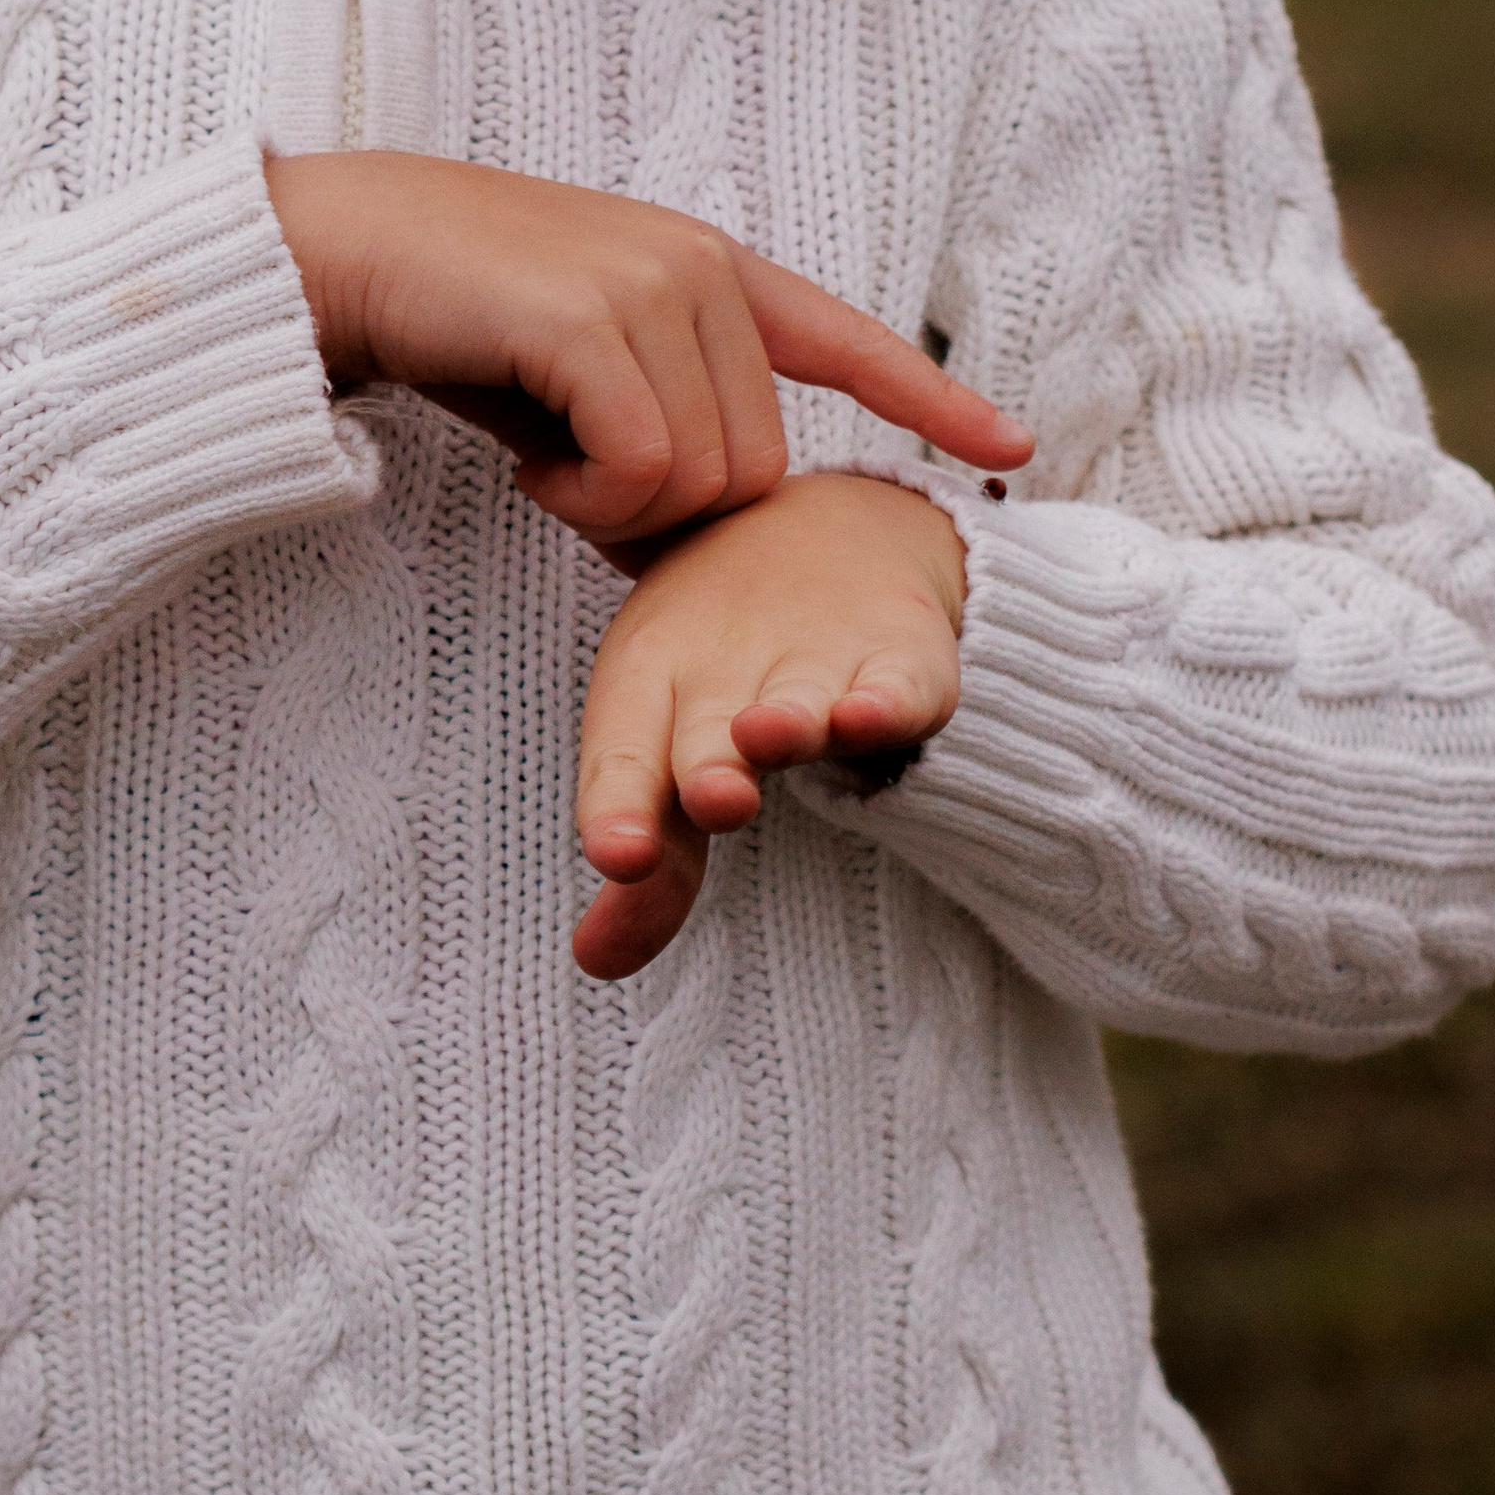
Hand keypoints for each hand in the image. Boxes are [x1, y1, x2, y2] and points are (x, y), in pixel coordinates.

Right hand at [265, 152, 1027, 546]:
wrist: (339, 257)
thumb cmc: (452, 321)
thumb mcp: (577, 374)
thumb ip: (657, 424)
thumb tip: (699, 531)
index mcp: (708, 272)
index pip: (845, 339)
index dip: (930, 398)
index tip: (1011, 444)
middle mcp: (699, 265)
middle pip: (756, 465)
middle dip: (672, 510)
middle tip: (573, 481)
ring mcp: (653, 282)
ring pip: (705, 478)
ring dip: (617, 508)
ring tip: (545, 459)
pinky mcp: (596, 317)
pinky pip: (644, 468)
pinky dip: (586, 498)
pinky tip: (530, 466)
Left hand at [571, 471, 966, 977]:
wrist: (823, 533)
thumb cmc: (717, 671)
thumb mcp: (664, 748)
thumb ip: (650, 867)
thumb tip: (596, 962)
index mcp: (648, 684)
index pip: (621, 750)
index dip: (617, 803)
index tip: (618, 855)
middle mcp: (724, 669)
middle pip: (710, 730)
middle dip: (709, 766)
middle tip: (712, 798)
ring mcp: (813, 656)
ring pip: (799, 699)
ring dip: (786, 722)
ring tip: (767, 737)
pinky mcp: (898, 652)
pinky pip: (894, 680)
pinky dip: (884, 699)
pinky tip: (867, 716)